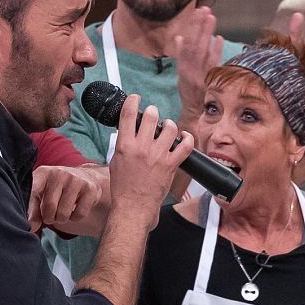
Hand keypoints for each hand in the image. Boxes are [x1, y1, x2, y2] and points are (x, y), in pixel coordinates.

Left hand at [29, 164, 107, 236]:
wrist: (86, 177)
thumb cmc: (58, 189)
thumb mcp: (42, 194)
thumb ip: (34, 210)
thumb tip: (32, 228)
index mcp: (43, 173)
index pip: (32, 191)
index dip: (30, 208)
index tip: (30, 222)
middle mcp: (59, 173)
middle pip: (49, 206)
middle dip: (49, 218)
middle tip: (51, 216)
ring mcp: (75, 179)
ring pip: (64, 213)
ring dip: (62, 219)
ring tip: (62, 212)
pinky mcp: (89, 188)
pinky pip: (79, 214)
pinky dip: (75, 217)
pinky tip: (75, 209)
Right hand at [109, 94, 193, 216]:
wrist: (134, 206)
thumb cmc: (123, 186)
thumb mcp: (116, 161)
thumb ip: (124, 144)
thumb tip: (130, 131)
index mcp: (125, 145)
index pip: (128, 113)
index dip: (133, 101)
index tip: (136, 99)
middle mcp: (142, 148)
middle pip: (152, 116)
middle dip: (153, 112)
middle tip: (153, 115)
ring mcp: (158, 156)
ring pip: (170, 128)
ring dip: (169, 125)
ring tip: (168, 128)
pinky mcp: (171, 165)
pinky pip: (186, 145)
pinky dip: (188, 138)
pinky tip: (185, 137)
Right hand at [170, 6, 224, 119]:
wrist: (196, 111)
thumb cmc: (189, 90)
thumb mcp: (181, 73)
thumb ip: (181, 54)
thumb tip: (180, 36)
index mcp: (182, 67)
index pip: (186, 44)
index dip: (191, 28)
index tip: (196, 13)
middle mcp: (190, 70)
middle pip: (194, 45)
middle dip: (199, 26)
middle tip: (205, 9)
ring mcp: (201, 75)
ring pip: (203, 51)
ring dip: (207, 34)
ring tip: (211, 17)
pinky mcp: (210, 80)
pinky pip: (213, 63)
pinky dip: (216, 50)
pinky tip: (219, 38)